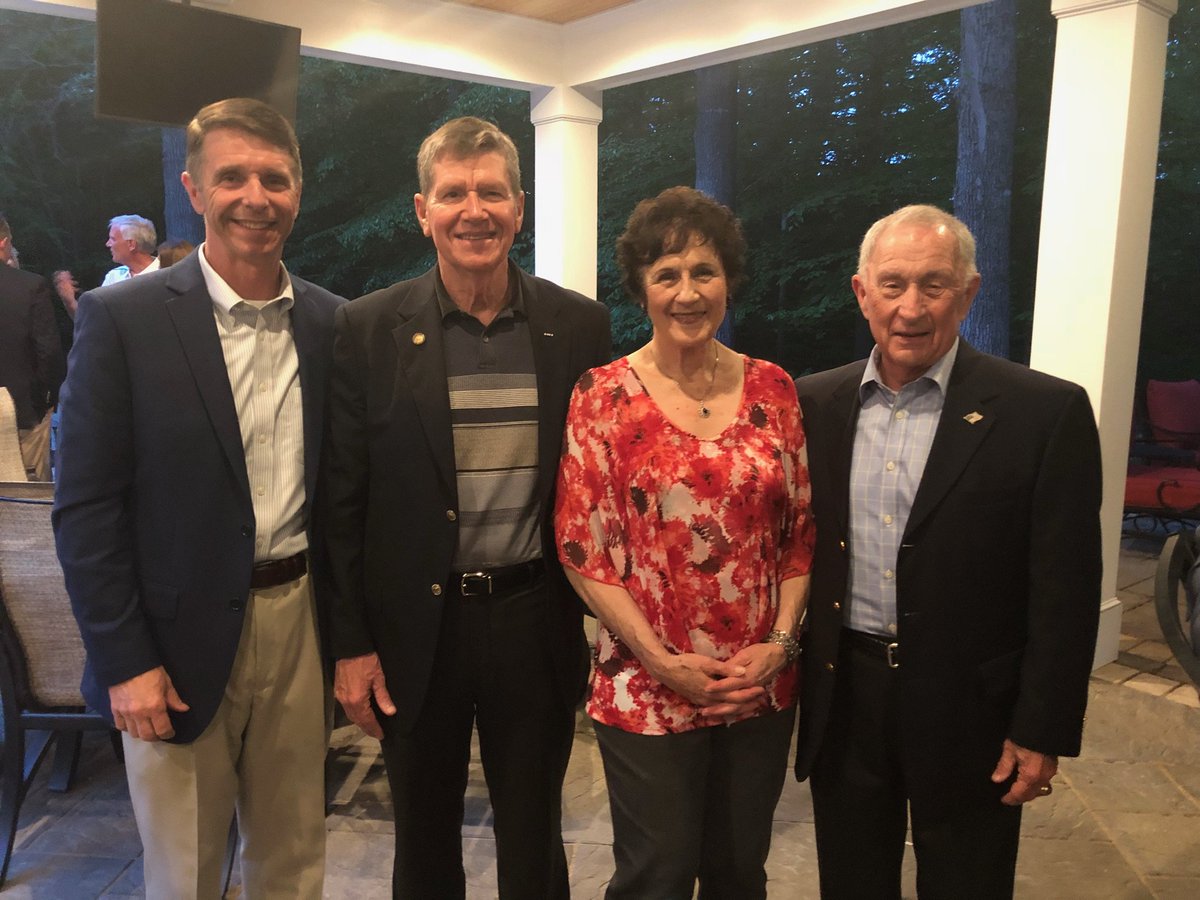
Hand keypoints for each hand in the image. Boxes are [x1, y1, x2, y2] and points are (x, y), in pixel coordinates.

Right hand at [109, 666, 188, 741]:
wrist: (126, 662)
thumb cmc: (150, 671)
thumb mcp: (166, 683)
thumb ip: (174, 699)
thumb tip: (184, 709)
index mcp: (155, 707)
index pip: (162, 729)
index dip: (168, 734)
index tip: (171, 733)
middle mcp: (139, 714)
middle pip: (146, 736)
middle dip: (155, 737)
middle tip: (159, 733)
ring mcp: (125, 713)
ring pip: (133, 733)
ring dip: (141, 733)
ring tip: (146, 728)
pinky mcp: (114, 710)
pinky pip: (120, 726)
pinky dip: (127, 728)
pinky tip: (132, 723)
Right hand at [335, 652, 395, 738]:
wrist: (351, 647)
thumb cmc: (367, 661)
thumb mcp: (379, 678)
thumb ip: (383, 697)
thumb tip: (391, 712)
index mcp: (357, 700)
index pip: (367, 719)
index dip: (374, 728)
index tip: (381, 735)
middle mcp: (346, 701)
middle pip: (357, 719)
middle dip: (366, 727)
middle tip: (376, 733)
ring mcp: (340, 696)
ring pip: (350, 714)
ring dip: (360, 721)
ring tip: (369, 726)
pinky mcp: (337, 690)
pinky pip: (346, 707)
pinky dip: (354, 713)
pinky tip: (360, 713)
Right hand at [649, 652, 766, 716]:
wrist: (665, 670)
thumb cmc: (686, 663)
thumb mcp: (706, 662)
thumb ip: (725, 669)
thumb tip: (743, 672)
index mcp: (714, 690)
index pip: (736, 695)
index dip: (750, 693)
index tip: (761, 690)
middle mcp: (710, 700)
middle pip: (732, 705)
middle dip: (747, 703)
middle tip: (761, 701)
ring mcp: (703, 702)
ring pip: (724, 709)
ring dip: (738, 708)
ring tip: (750, 707)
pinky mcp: (697, 701)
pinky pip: (715, 709)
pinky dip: (725, 710)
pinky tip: (730, 710)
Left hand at [699, 642, 785, 716]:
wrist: (778, 656)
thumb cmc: (760, 652)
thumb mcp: (746, 654)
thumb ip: (733, 664)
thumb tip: (720, 670)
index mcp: (748, 677)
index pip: (730, 684)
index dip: (718, 687)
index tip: (706, 689)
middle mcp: (751, 689)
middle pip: (733, 701)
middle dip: (718, 707)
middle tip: (704, 711)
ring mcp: (753, 694)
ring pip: (739, 708)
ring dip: (724, 713)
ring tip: (711, 716)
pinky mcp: (755, 695)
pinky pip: (745, 708)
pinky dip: (735, 714)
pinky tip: (725, 717)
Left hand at [991, 738, 1057, 805]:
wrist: (1044, 724)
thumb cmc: (1024, 737)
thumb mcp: (1010, 749)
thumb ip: (1004, 766)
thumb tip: (996, 779)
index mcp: (1031, 776)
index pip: (1020, 794)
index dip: (1010, 799)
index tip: (1003, 800)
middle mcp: (1042, 778)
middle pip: (1031, 795)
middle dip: (1020, 798)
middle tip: (1009, 797)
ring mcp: (1050, 773)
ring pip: (1040, 790)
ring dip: (1029, 793)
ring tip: (1018, 789)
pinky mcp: (1053, 767)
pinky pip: (1044, 782)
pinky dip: (1035, 785)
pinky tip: (1028, 779)